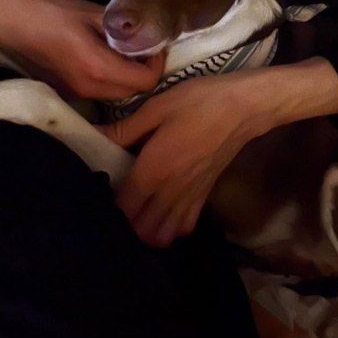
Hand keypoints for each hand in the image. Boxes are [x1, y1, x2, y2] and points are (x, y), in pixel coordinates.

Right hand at [0, 0, 162, 99]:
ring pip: (116, 95)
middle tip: (141, 48)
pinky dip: (108, 80)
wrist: (13, 21)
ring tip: (121, 52)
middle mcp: (89, 88)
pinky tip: (101, 58)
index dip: (157, 64)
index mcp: (99, 68)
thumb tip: (144, 36)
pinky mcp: (65, 93)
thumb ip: (121, 30)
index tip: (153, 46)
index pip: (146, 82)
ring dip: (126, 78)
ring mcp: (75, 94)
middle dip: (143, 72)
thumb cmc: (55, 13)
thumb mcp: (94, 14)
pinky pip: (98, 92)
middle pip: (133, 92)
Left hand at [100, 57, 337, 246]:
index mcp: (153, 171)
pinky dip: (171, 228)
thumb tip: (92, 136)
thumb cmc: (199, 101)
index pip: (123, 208)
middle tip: (117, 201)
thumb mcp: (157, 107)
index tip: (101, 188)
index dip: (108, 205)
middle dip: (125, 224)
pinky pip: (184, 227)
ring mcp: (190, 197)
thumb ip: (124, 129)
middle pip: (140, 230)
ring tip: (138, 211)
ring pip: (162, 236)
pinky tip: (164, 210)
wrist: (244, 107)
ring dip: (147, 231)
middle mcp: (170, 192)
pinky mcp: (205, 196)